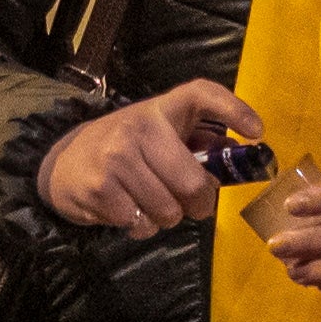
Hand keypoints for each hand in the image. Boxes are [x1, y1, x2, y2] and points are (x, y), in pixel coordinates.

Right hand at [42, 77, 262, 232]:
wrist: (63, 161)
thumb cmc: (124, 149)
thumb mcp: (156, 134)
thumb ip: (193, 144)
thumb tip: (234, 161)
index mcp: (160, 109)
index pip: (202, 94)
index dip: (234, 109)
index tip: (257, 132)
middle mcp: (139, 127)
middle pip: (193, 184)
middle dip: (199, 206)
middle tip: (191, 206)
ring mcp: (117, 158)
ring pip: (169, 211)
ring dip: (166, 219)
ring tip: (149, 204)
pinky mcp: (100, 189)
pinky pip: (142, 225)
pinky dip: (142, 228)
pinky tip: (128, 211)